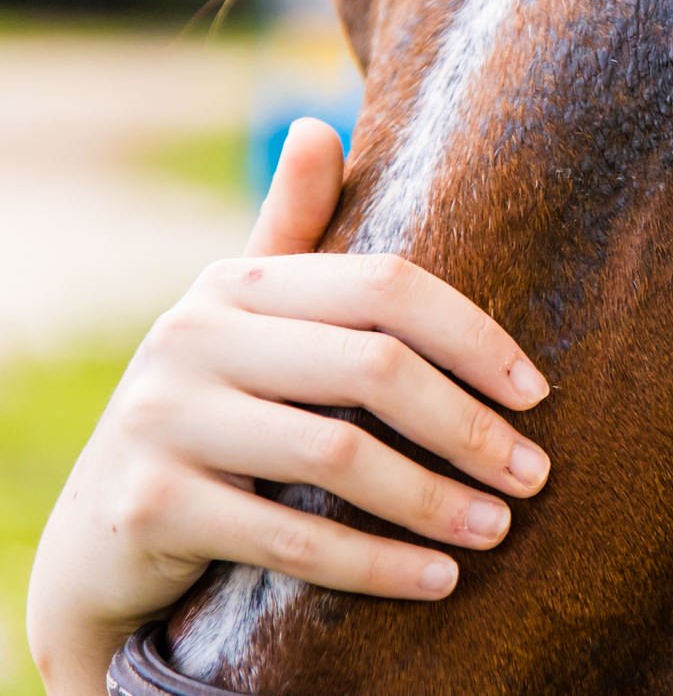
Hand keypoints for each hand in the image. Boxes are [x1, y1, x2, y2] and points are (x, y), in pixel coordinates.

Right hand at [26, 119, 552, 694]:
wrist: (99, 536)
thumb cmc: (211, 410)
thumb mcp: (245, 321)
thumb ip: (290, 232)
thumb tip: (319, 125)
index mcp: (236, 285)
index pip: (389, 288)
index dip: (474, 338)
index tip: (539, 394)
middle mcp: (192, 338)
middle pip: (375, 370)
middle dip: (470, 428)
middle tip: (535, 476)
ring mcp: (163, 421)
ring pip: (339, 458)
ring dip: (435, 501)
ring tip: (499, 529)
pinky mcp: (150, 507)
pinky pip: (290, 539)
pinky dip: (376, 565)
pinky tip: (438, 580)